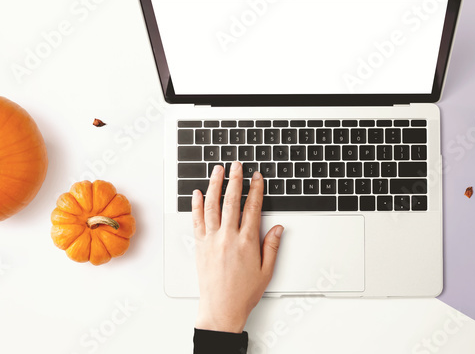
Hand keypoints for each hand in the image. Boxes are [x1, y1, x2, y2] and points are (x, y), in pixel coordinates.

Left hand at [192, 161, 282, 332]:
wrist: (221, 308)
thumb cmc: (243, 293)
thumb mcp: (266, 270)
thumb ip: (272, 246)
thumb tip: (277, 227)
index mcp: (247, 242)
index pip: (252, 208)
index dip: (255, 190)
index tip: (256, 177)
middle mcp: (228, 237)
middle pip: (231, 201)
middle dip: (235, 180)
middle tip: (236, 165)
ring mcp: (211, 240)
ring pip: (212, 206)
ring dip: (215, 186)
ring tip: (217, 171)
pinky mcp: (200, 245)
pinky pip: (197, 220)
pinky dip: (196, 205)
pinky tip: (198, 194)